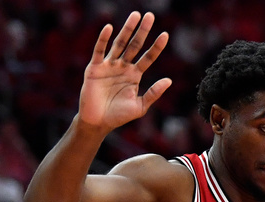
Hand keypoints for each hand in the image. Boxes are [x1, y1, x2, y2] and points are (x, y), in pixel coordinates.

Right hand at [80, 11, 171, 131]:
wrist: (98, 123)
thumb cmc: (119, 116)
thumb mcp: (140, 106)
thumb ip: (154, 93)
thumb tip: (169, 80)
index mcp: (135, 75)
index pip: (148, 57)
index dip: (156, 47)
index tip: (165, 35)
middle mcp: (123, 67)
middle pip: (134, 45)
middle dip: (142, 31)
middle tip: (150, 15)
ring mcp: (109, 66)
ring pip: (119, 44)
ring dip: (127, 29)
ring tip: (135, 16)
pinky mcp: (95, 68)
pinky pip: (100, 51)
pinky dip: (103, 39)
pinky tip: (109, 27)